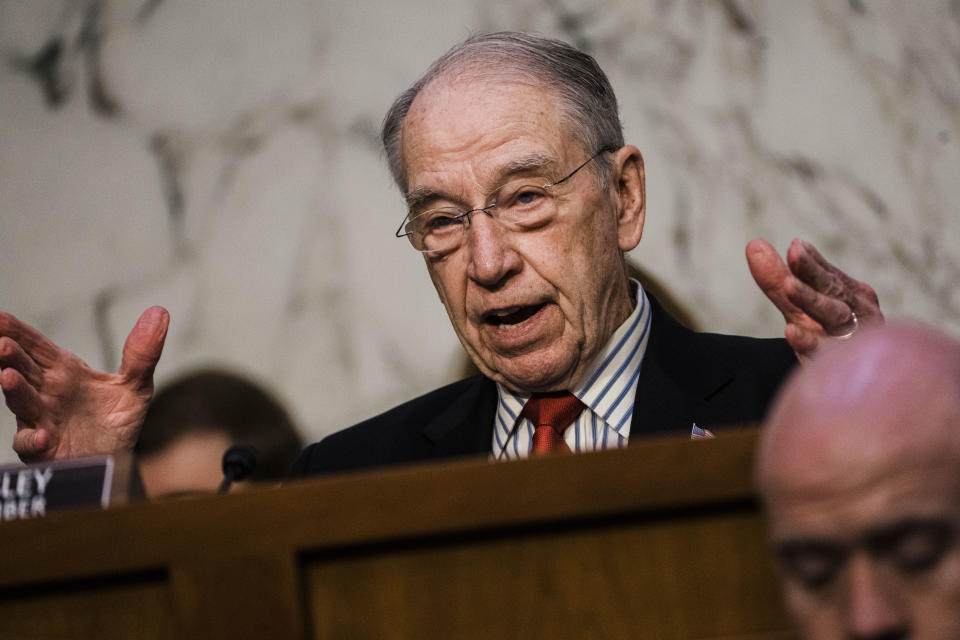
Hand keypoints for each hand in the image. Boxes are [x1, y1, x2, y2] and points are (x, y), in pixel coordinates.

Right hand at [0, 307, 168, 461]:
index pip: (37, 347)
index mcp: (64, 372)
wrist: (118, 460)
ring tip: (8, 377)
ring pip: (22, 404)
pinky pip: (31, 445)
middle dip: (11, 357)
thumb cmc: (117, 421)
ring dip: (14, 391)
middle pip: (24, 370)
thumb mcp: (136, 385)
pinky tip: (41, 436)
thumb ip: (143, 353)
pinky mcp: (45, 449)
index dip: (19, 332)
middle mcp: (47, 393)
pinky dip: (32, 440)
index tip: (1, 317)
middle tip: (3, 343)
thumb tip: (159, 312)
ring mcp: (42, 420)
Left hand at [746, 238, 882, 363]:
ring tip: (789, 285)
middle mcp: (857, 312)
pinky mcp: (840, 364)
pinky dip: (808, 341)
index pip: (827, 273)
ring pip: (834, 316)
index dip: (811, 261)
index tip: (794, 245)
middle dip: (813, 272)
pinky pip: (824, 352)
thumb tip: (754, 244)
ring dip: (812, 299)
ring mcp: (852, 338)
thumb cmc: (825, 333)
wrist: (851, 377)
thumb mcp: (798, 306)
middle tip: (794, 253)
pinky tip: (790, 332)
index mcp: (850, 293)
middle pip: (833, 289)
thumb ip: (777, 280)